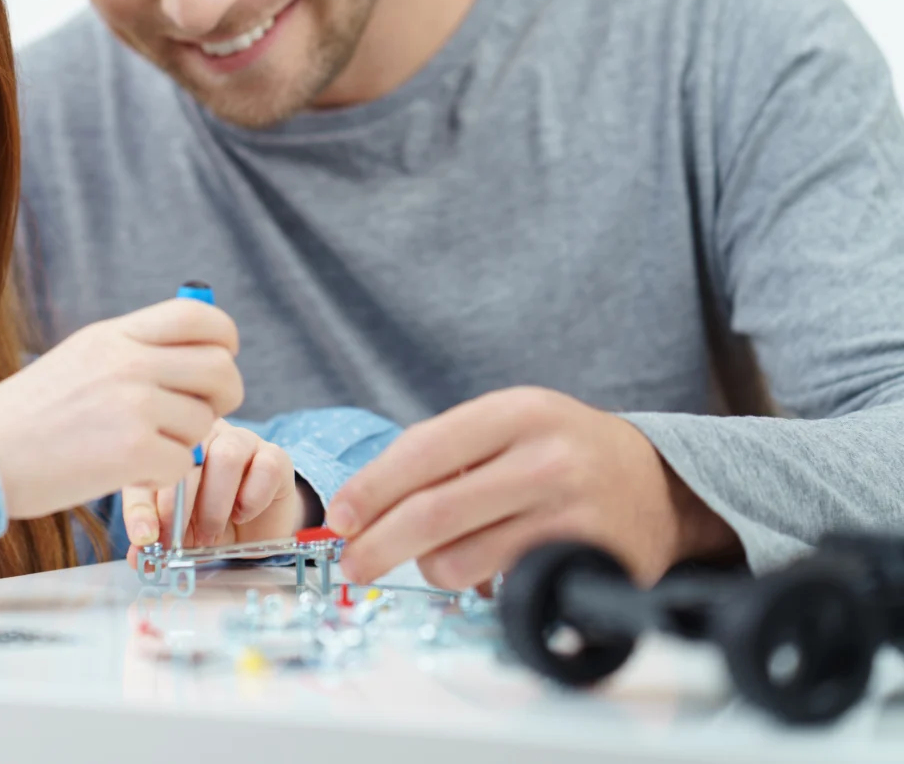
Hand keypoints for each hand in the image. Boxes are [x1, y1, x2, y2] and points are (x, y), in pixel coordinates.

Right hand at [0, 299, 242, 519]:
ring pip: (204, 422)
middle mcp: (129, 362)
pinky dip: (164, 475)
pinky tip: (130, 471)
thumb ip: (135, 349)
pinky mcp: (133, 452)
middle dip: (223, 397)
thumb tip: (198, 348)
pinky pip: (184, 463)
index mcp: (116, 334)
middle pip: (221, 368)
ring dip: (184, 442)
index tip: (217, 362)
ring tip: (141, 446)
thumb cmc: (30, 415)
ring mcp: (134, 406)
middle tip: (199, 415)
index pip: (201, 317)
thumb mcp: (81, 357)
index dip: (224, 340)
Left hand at [122, 419, 304, 555]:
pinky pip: (265, 467)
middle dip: (180, 506)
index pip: (149, 464)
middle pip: (188, 454)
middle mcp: (205, 436)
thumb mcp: (177, 531)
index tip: (145, 537)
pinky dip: (251, 498)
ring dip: (215, 503)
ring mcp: (242, 441)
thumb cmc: (208, 519)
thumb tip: (140, 559)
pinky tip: (242, 515)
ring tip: (211, 531)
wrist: (254, 526)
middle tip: (179, 540)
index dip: (143, 504)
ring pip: (226, 456)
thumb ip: (158, 539)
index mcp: (171, 446)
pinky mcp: (274, 456)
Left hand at [324, 387, 738, 589]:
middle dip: (379, 545)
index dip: (371, 489)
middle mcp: (545, 456)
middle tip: (353, 564)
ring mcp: (571, 511)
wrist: (660, 484)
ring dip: (434, 569)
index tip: (339, 518)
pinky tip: (489, 573)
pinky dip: (480, 587)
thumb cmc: (561, 453)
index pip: (422, 451)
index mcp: (515, 411)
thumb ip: (442, 454)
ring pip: (462, 559)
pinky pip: (503, 588)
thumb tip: (361, 504)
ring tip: (444, 558)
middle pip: (434, 512)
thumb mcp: (508, 426)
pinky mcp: (586, 560)